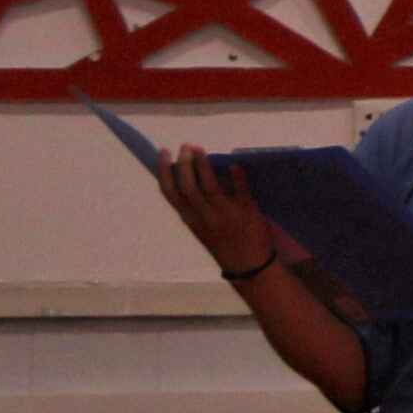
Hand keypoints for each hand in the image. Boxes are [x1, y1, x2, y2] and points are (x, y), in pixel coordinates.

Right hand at [160, 147, 276, 275]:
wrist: (250, 266)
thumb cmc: (225, 243)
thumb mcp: (203, 228)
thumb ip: (197, 207)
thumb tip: (192, 174)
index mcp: (191, 220)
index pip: (171, 194)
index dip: (164, 172)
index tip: (162, 153)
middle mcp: (204, 217)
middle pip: (187, 187)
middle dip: (183, 164)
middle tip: (184, 146)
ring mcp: (225, 215)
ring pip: (209, 187)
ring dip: (203, 165)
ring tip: (200, 149)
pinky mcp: (247, 212)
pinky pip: (241, 191)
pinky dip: (236, 177)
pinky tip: (233, 165)